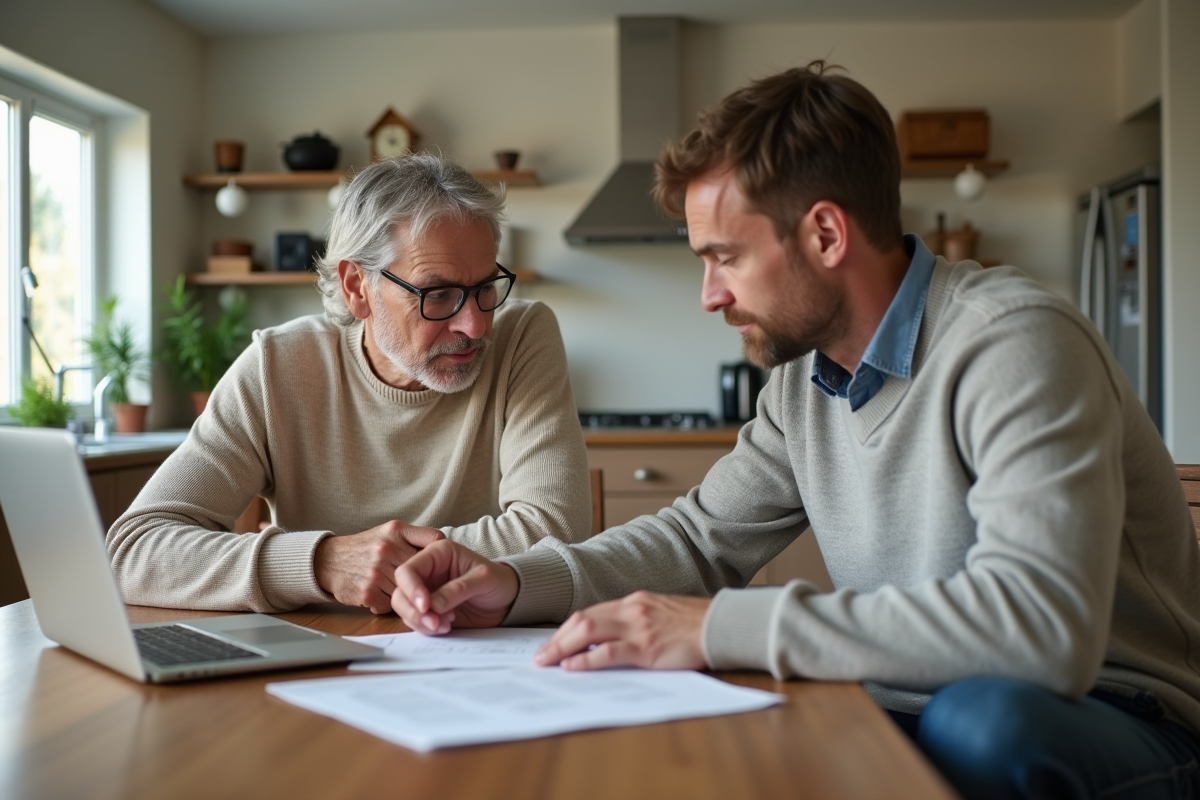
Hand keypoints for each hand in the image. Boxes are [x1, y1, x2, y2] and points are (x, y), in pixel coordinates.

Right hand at [313, 521, 443, 613]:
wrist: (328, 561)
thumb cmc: (365, 547)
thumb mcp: (389, 531)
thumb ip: (415, 535)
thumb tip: (443, 543)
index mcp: (396, 531)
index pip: (435, 539)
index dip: (443, 553)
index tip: (444, 563)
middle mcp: (386, 549)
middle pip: (425, 570)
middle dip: (429, 580)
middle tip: (429, 586)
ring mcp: (377, 572)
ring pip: (410, 590)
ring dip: (410, 595)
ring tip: (404, 592)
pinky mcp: (368, 593)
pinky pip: (392, 605)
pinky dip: (390, 604)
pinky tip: (382, 596)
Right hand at [391, 539, 518, 633]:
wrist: (507, 600)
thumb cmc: (499, 581)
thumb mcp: (484, 580)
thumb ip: (458, 590)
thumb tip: (433, 605)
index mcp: (437, 554)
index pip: (408, 570)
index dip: (412, 589)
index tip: (426, 607)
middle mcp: (427, 571)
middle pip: (401, 591)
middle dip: (414, 611)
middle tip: (435, 623)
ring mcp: (426, 591)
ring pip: (403, 608)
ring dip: (420, 622)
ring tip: (446, 624)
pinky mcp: (428, 610)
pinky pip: (414, 620)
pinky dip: (426, 628)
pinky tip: (446, 626)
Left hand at [533, 592, 710, 670]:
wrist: (721, 625)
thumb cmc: (694, 624)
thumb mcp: (659, 614)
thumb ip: (635, 622)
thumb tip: (609, 641)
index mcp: (633, 602)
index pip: (589, 613)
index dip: (566, 629)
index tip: (552, 643)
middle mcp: (631, 610)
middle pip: (582, 621)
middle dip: (556, 639)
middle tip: (539, 656)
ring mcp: (638, 628)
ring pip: (588, 632)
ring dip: (562, 648)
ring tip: (546, 662)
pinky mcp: (647, 648)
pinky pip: (608, 652)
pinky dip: (586, 660)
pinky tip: (572, 667)